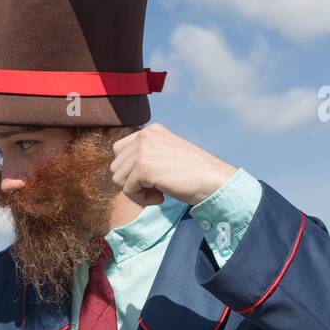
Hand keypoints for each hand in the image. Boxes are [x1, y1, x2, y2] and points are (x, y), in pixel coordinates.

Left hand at [109, 123, 236, 206]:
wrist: (213, 181)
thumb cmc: (192, 174)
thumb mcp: (165, 155)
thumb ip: (145, 155)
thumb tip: (117, 172)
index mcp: (150, 130)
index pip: (119, 150)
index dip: (130, 170)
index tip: (150, 178)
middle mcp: (145, 135)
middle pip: (116, 166)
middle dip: (131, 182)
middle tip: (154, 188)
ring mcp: (143, 149)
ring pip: (118, 179)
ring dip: (136, 192)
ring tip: (158, 192)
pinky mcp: (143, 166)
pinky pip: (127, 190)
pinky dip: (142, 199)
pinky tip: (161, 197)